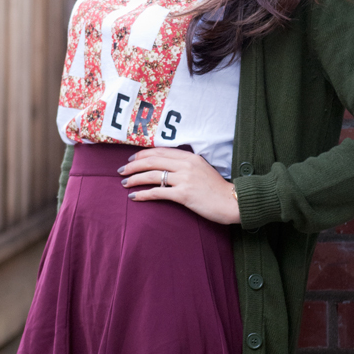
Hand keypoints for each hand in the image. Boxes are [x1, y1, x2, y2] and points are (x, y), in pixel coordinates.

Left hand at [118, 148, 239, 224]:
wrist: (232, 202)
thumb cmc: (217, 189)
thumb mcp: (202, 169)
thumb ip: (186, 165)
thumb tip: (167, 166)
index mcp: (190, 157)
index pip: (160, 151)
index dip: (143, 155)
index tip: (131, 160)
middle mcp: (186, 164)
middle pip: (152, 161)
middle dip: (133, 165)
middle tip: (121, 171)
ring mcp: (185, 179)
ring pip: (152, 175)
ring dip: (135, 179)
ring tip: (124, 183)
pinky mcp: (184, 194)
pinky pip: (157, 192)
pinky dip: (143, 194)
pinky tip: (134, 196)